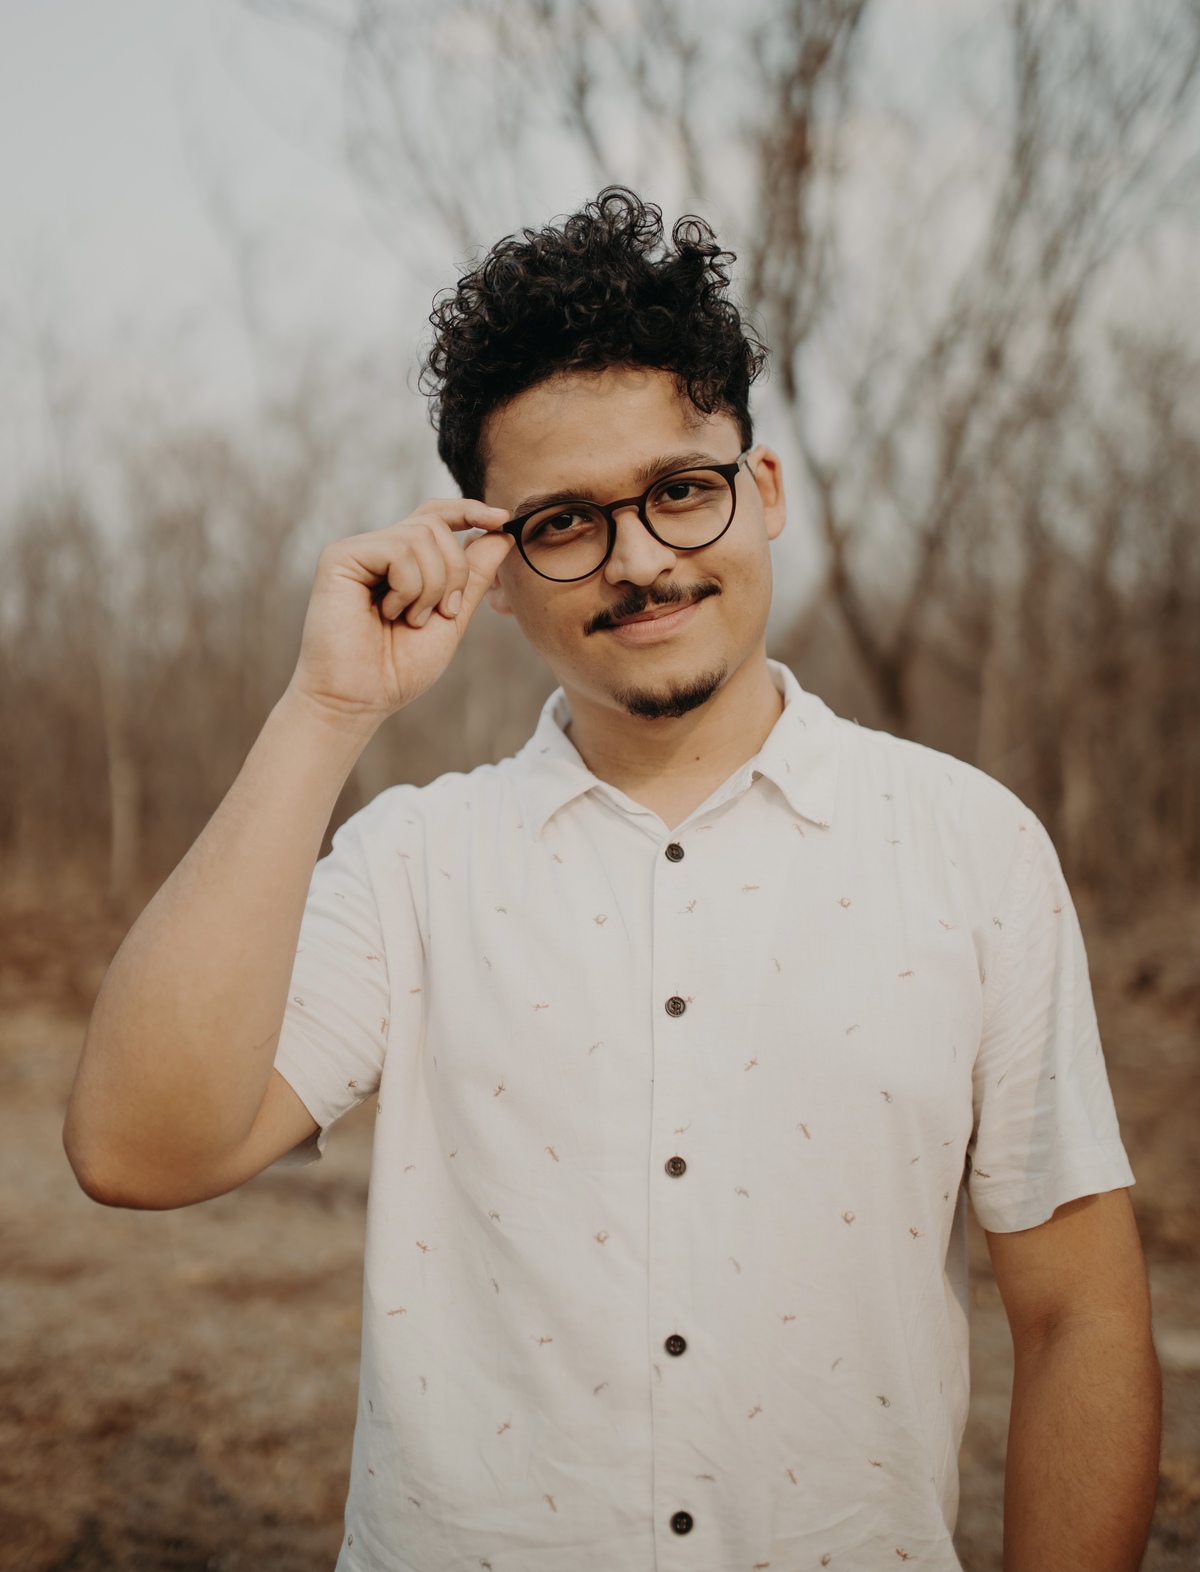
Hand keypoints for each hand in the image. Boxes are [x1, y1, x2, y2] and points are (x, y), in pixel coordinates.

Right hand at [288, 499, 513, 727]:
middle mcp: (378, 550)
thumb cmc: (398, 668)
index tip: (502, 520)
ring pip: (422, 535)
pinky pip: (398, 549)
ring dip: (432, 586)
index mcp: (402, 562)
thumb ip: (474, 576)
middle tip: (443, 612)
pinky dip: (409, 587)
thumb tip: (501, 532)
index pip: (437, 516)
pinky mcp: (339, 557)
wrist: (360, 699)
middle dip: (455, 572)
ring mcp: (357, 551)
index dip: (470, 511)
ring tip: (411, 619)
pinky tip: (390, 612)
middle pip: (436, 525)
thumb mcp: (452, 618)